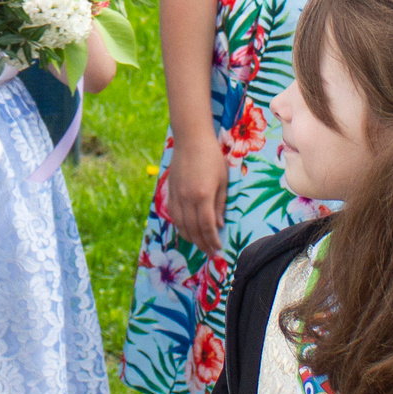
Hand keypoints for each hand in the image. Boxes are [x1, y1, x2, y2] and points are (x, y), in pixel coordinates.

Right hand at [167, 133, 228, 255]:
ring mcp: (176, 196)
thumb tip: (219, 225)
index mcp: (203, 195)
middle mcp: (187, 198)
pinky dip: (180, 226)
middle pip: (192, 229)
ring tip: (200, 245)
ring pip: (180, 225)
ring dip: (190, 238)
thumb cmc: (211, 157)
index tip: (218, 249)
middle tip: (211, 253)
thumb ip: (220, 204)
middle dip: (202, 244)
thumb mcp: (223, 180)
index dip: (212, 240)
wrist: (190, 140)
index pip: (206, 226)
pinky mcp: (170, 192)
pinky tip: (188, 230)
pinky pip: (173, 215)